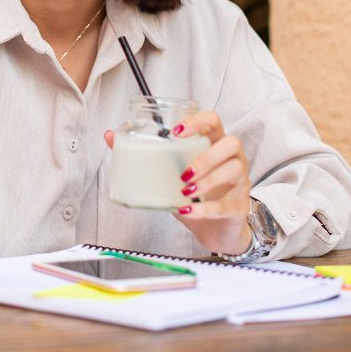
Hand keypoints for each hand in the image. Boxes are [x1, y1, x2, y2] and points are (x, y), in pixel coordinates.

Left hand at [104, 111, 252, 254]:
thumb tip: (110, 136)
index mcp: (214, 144)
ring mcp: (240, 183)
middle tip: (182, 171)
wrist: (215, 231)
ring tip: (184, 189)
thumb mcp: (168, 174)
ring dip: (207, 179)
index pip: (213, 120)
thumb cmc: (194, 194)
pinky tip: (187, 211)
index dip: (197, 121)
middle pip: (231, 143)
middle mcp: (232, 159)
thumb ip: (145, 156)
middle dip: (206, 156)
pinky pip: (226, 205)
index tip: (176, 130)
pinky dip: (204, 208)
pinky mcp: (240, 208)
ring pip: (233, 170)